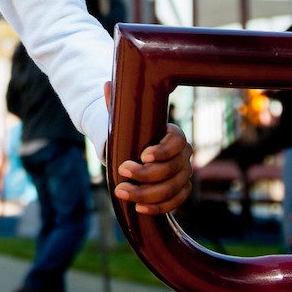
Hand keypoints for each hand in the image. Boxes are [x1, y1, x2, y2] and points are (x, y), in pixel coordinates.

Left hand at [104, 81, 193, 214]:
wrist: (138, 153)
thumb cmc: (132, 134)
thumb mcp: (124, 119)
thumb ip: (116, 104)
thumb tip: (107, 83)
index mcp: (174, 135)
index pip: (176, 142)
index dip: (162, 150)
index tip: (142, 155)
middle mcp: (184, 155)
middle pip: (171, 169)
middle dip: (145, 174)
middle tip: (121, 171)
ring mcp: (184, 174)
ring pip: (172, 188)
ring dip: (146, 194)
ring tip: (122, 192)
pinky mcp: (181, 191)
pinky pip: (175, 202)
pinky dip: (158, 207)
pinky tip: (139, 208)